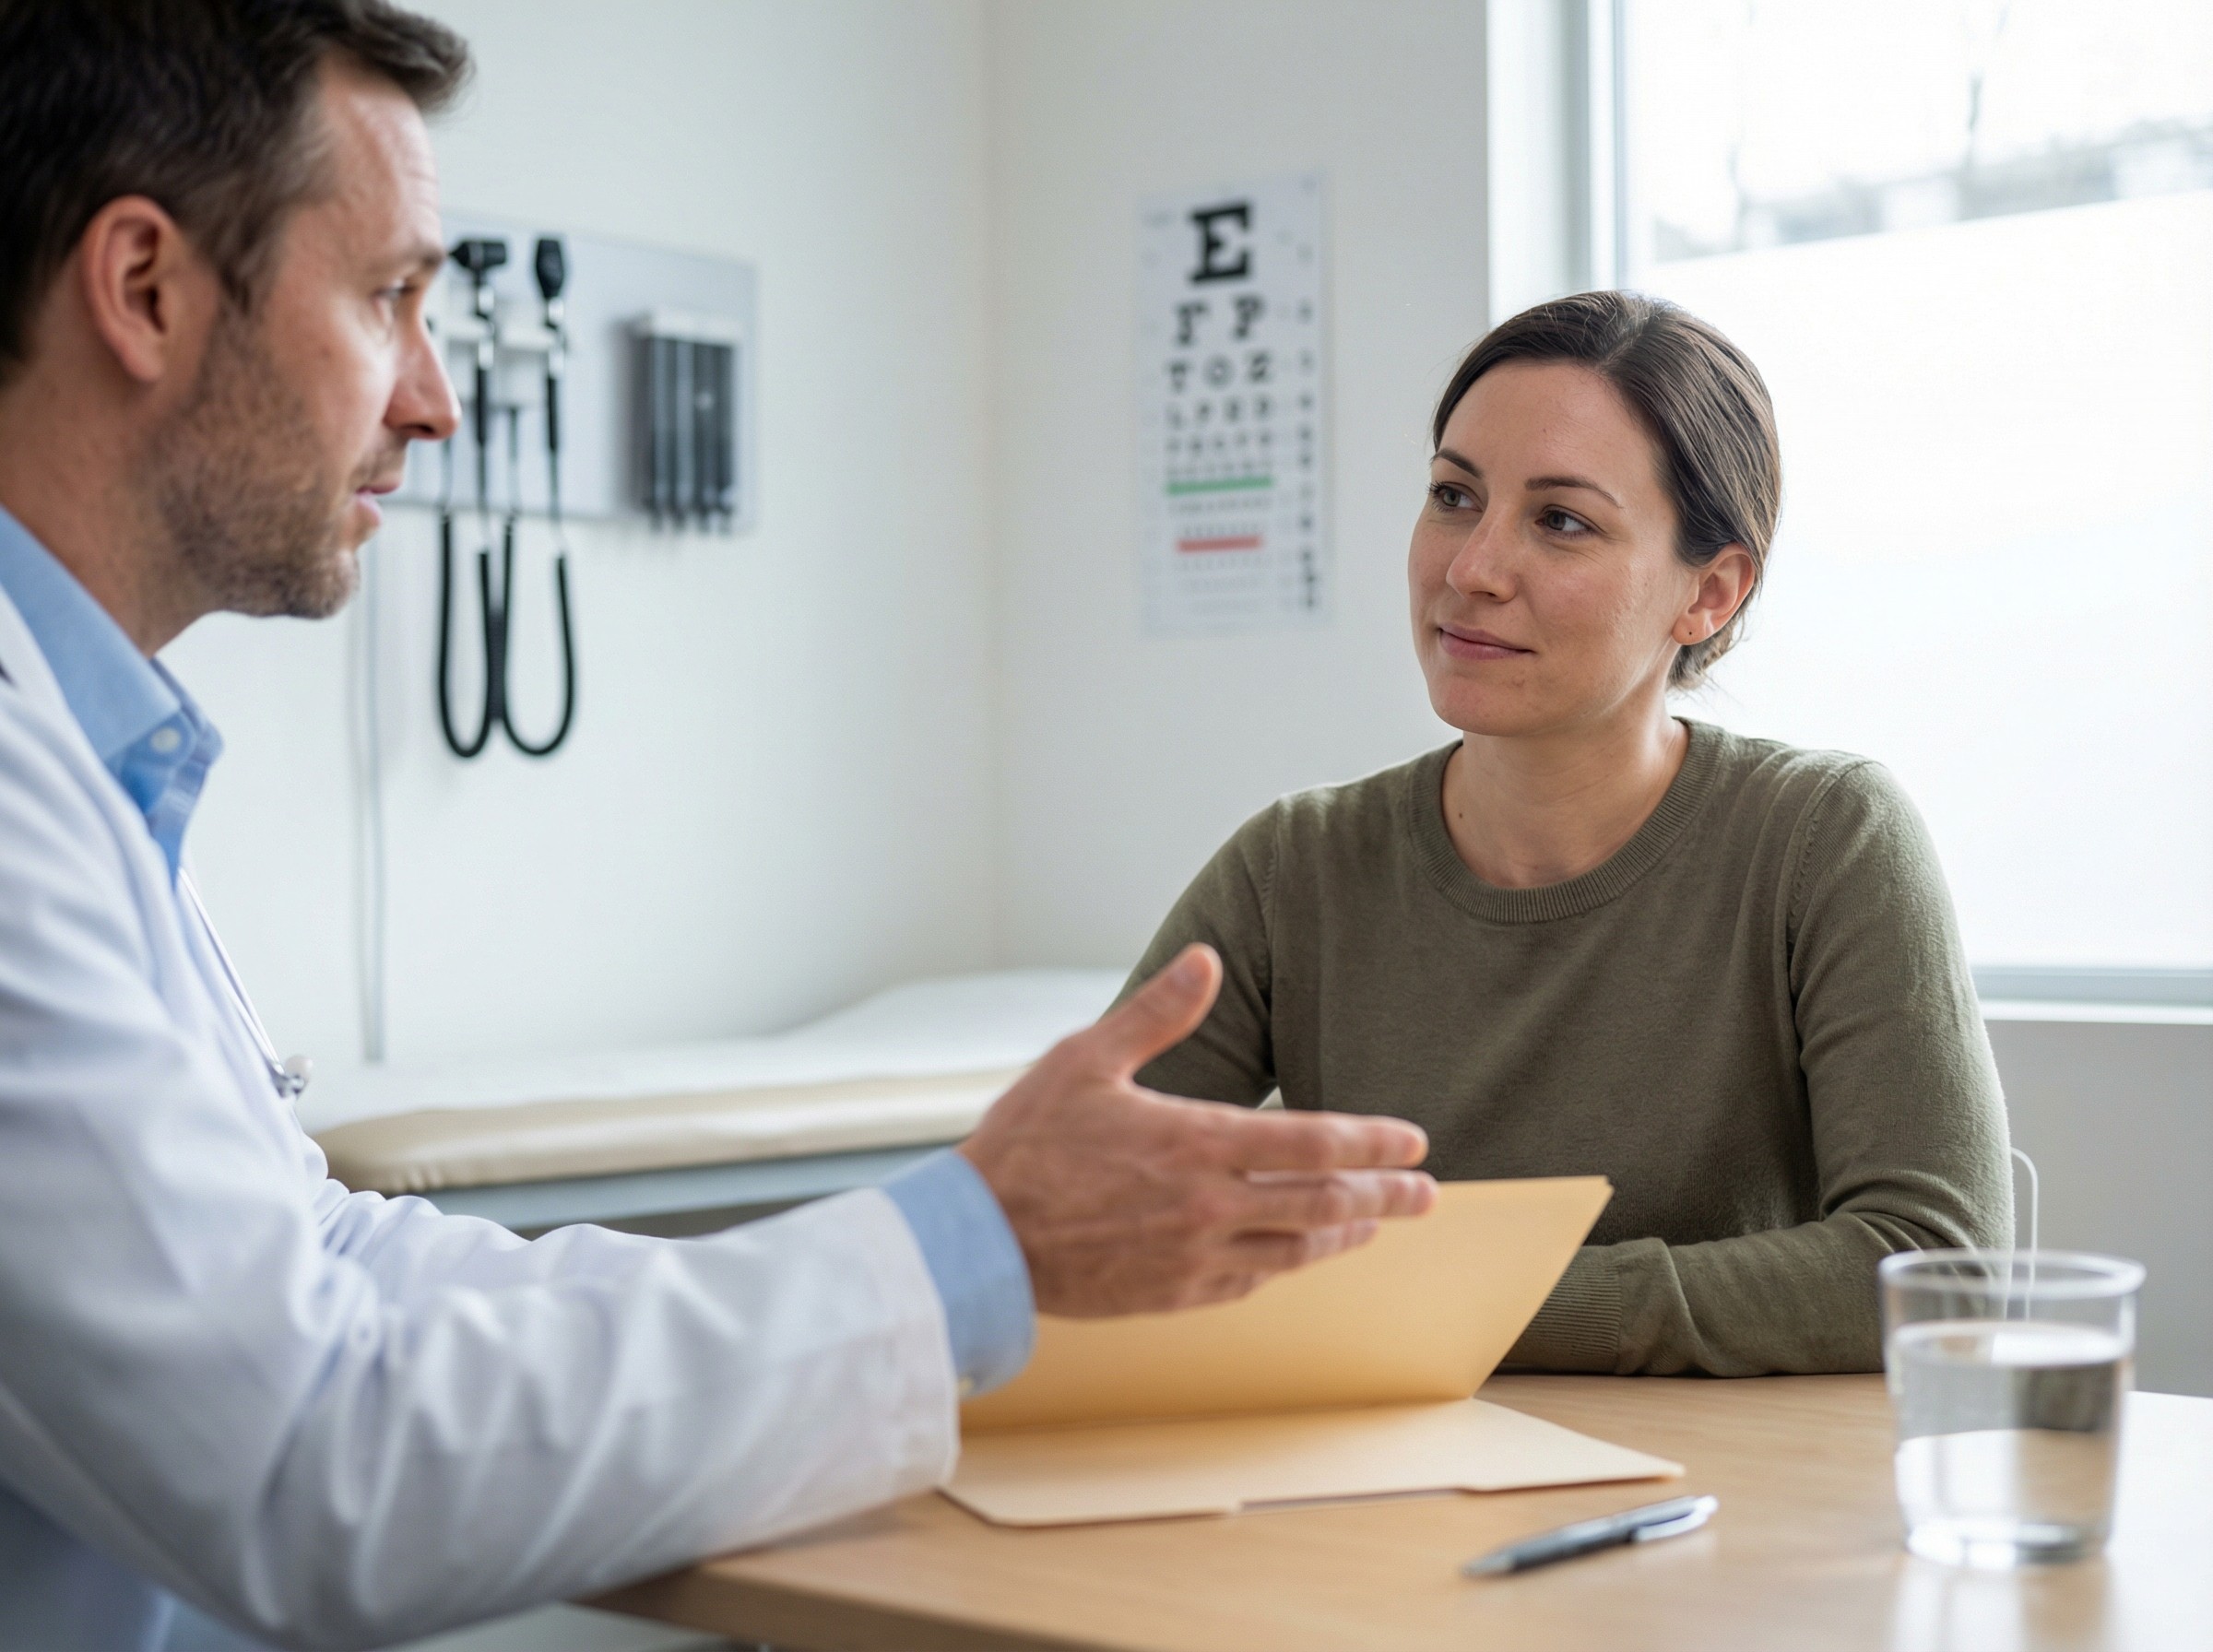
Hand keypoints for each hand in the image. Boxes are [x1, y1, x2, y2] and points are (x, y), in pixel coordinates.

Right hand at [959, 944, 1435, 1315]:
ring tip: (1376, 1224)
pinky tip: (1299, 1254)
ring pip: (1296, 1249)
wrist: (978, 1243)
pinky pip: (1251, 1279)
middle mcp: (1207, 1205)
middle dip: (1385, 1197)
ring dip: (1345, 1235)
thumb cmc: (1026, 1143)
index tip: (1412, 1140)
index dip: (1372, 1141)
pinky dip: (1287, 1263)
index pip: (1312, 1142)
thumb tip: (1208, 958)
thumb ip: (1157, 1011)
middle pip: (1325, 1203)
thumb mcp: (1085, 1059)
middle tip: (1426, 1194)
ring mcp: (1194, 1256)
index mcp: (1195, 1142)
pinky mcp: (1174, 1293)